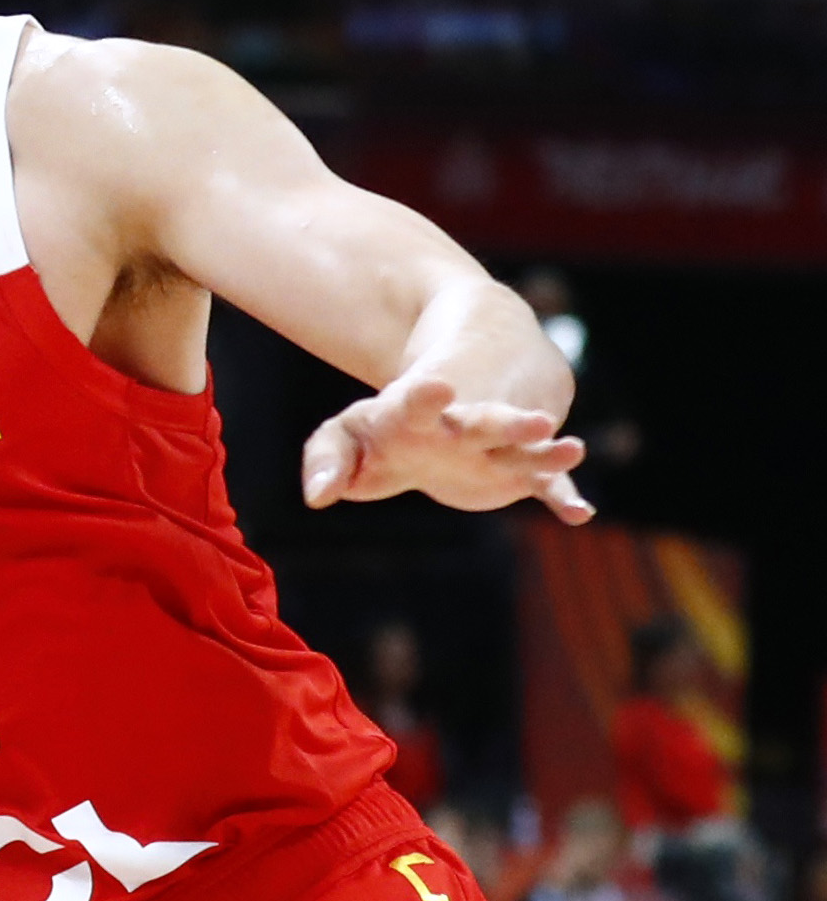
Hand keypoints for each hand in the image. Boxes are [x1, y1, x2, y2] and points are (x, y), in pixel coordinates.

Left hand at [304, 374, 591, 523]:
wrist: (448, 387)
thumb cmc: (387, 422)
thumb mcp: (348, 432)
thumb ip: (327, 460)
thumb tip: (318, 497)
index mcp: (413, 412)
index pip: (416, 402)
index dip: (423, 396)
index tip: (435, 387)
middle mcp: (460, 424)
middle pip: (484, 422)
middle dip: (507, 423)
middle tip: (536, 422)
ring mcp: (492, 446)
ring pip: (523, 447)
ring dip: (545, 450)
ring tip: (573, 448)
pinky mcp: (514, 469)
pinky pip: (542, 482)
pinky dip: (560, 496)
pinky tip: (580, 513)